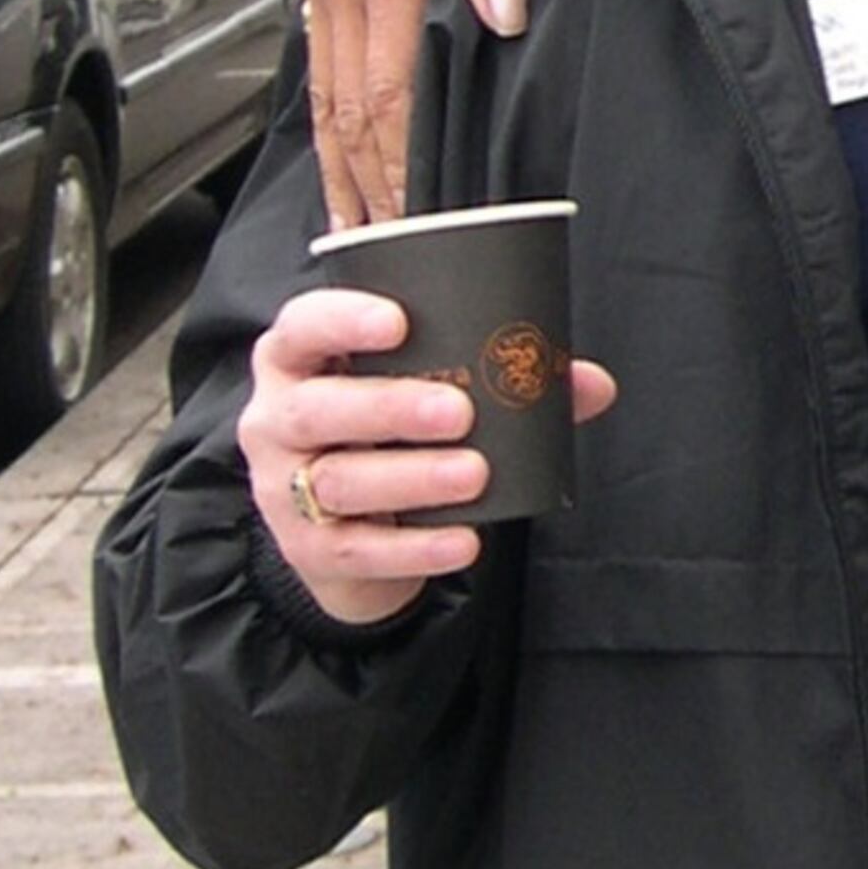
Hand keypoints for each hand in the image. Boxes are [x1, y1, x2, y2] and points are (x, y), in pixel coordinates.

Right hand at [242, 287, 617, 623]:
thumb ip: (500, 381)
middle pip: (320, 408)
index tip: (400, 321)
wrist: (347, 536)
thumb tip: (590, 383)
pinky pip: (359, 548)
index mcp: (300, 361)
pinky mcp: (308, 548)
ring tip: (474, 473)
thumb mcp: (424, 396)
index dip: (342, 320)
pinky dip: (415, 548)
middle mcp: (277, 419)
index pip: (301, 327)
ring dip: (412, 477)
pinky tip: (462, 541)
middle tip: (460, 411)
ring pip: (339, 480)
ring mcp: (283, 487)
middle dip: (390, 407)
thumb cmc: (386, 438)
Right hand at [298, 0, 531, 227]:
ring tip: (355, 235)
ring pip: (327, 97)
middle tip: (389, 261)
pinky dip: (327, 122)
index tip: (417, 224)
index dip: (401, 166)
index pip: (390, 92)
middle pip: (351, 113)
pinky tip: (338, 155)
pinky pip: (320, 64)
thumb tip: (500, 15)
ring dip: (341, 169)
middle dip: (368, 191)